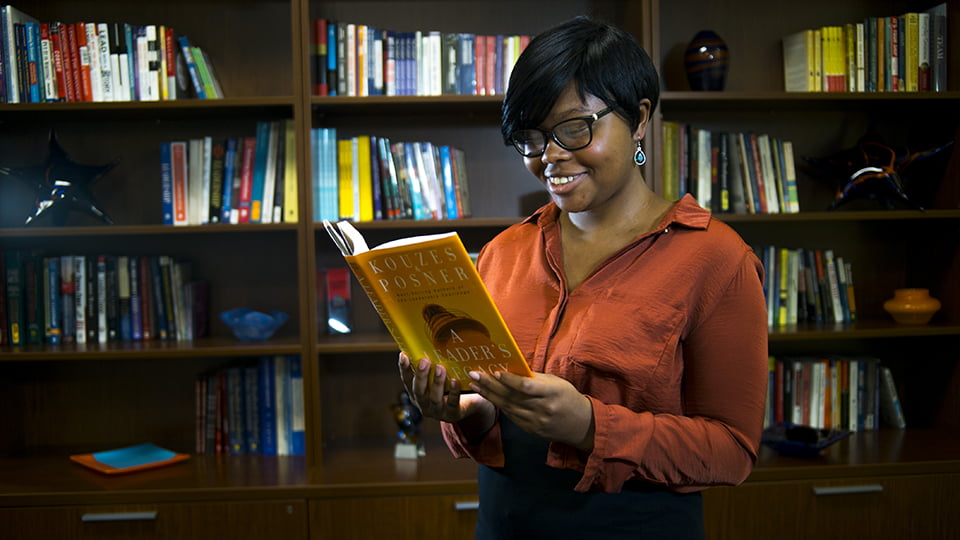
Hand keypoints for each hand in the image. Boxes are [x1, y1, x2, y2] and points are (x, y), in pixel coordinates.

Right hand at [398, 353, 494, 427]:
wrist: (469, 404)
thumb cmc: (449, 387)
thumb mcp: (437, 378)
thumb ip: (430, 366)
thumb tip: (424, 343)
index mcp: (417, 394)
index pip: (407, 381)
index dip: (404, 369)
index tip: (404, 355)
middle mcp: (424, 404)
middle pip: (418, 391)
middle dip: (421, 375)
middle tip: (424, 361)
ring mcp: (437, 411)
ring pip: (434, 398)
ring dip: (437, 382)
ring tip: (440, 368)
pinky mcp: (452, 415)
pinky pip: (452, 403)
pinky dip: (453, 392)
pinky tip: (455, 381)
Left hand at [469, 370, 594, 450]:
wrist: (581, 425)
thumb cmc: (568, 397)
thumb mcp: (556, 383)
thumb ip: (535, 378)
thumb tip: (511, 370)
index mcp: (552, 393)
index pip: (526, 386)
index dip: (509, 380)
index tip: (494, 371)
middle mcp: (543, 409)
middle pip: (512, 397)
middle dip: (490, 385)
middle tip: (474, 374)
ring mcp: (536, 422)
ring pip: (508, 407)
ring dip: (489, 395)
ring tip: (475, 384)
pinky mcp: (531, 430)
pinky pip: (512, 416)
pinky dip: (499, 405)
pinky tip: (488, 396)